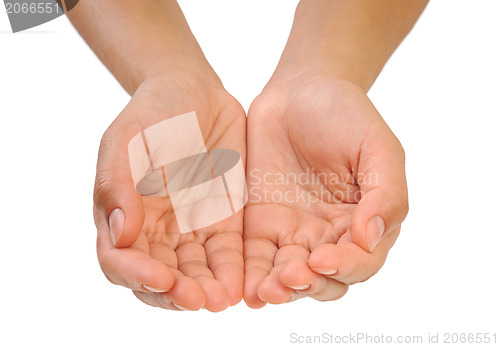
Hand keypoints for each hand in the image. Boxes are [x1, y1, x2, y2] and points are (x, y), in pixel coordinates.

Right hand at [93, 74, 245, 311]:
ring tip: (222, 299)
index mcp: (123, 214)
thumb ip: (117, 184)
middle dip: (176, 294)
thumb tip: (120, 235)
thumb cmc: (154, 112)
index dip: (137, 275)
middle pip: (159, 278)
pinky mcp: (223, 221)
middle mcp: (154, 230)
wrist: (195, 93)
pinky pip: (226, 255)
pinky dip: (231, 272)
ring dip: (205, 291)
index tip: (161, 278)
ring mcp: (189, 228)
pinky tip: (241, 283)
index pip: (120, 261)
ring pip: (194, 274)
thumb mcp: (128, 139)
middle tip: (198, 299)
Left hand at [243, 73, 407, 307]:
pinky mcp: (262, 224)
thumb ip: (387, 193)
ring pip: (289, 275)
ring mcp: (294, 231)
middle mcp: (330, 235)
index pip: (362, 261)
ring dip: (279, 288)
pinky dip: (252, 275)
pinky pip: (258, 257)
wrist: (301, 91)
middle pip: (324, 280)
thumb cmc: (346, 115)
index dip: (346, 267)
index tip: (323, 259)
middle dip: (308, 285)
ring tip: (264, 291)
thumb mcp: (378, 147)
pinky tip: (245, 287)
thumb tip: (369, 237)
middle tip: (289, 278)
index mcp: (364, 221)